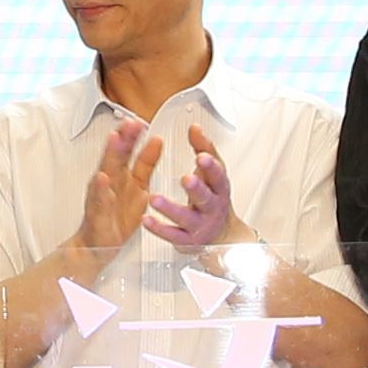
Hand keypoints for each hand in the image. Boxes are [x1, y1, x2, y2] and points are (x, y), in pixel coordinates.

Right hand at [69, 116, 170, 259]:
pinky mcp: (97, 212)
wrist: (98, 244)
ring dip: (109, 155)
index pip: (128, 150)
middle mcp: (110, 181)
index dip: (134, 136)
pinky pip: (99, 199)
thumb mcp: (138, 186)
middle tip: (130, 122)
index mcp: (121, 174)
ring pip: (105, 170)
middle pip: (116, 155)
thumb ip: (146, 163)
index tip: (141, 120)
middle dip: (123, 138)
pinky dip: (100, 188)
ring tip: (114, 139)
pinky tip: (102, 178)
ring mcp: (101, 195)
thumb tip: (157, 140)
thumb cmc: (117, 215)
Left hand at [140, 131, 238, 251]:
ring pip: (186, 218)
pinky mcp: (187, 240)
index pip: (218, 176)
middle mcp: (211, 207)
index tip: (202, 156)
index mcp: (219, 188)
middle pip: (206, 198)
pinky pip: (173, 235)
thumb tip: (195, 128)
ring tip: (154, 199)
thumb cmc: (214, 198)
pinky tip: (146, 220)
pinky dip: (159, 228)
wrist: (221, 235)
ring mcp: (199, 225)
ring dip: (170, 208)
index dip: (211, 166)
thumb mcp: (212, 172)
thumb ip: (204, 148)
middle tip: (186, 179)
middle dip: (196, 188)